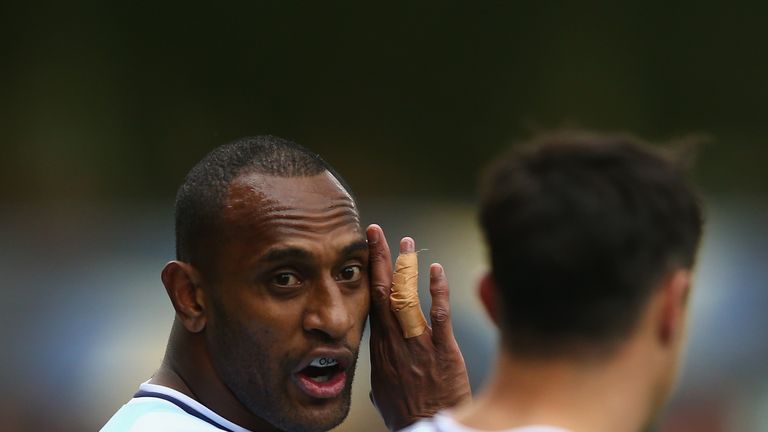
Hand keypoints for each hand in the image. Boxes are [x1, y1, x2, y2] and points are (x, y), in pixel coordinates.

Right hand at [366, 224, 470, 430]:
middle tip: (374, 232)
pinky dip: (437, 290)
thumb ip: (382, 377)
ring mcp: (417, 343)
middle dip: (377, 258)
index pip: (371, 303)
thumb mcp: (384, 395)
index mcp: (379, 348)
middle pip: (382, 291)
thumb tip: (378, 378)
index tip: (365, 253)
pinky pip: (439, 314)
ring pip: (406, 297)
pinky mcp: (442, 350)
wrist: (426, 430)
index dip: (368, 275)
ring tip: (405, 242)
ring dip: (405, 267)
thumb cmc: (407, 416)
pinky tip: (435, 270)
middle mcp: (394, 340)